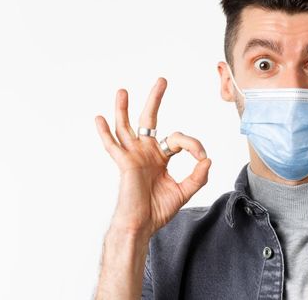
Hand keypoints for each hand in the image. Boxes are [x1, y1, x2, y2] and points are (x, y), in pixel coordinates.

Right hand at [95, 77, 211, 238]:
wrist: (141, 226)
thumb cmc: (156, 211)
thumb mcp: (183, 191)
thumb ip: (197, 176)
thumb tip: (207, 159)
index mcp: (159, 158)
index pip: (177, 139)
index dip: (193, 144)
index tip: (202, 157)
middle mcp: (144, 153)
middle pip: (148, 120)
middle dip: (155, 100)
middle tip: (162, 81)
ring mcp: (133, 157)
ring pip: (126, 127)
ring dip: (123, 109)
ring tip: (122, 90)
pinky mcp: (125, 164)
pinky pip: (113, 146)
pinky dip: (105, 132)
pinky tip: (99, 118)